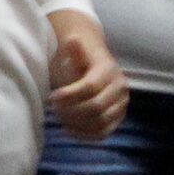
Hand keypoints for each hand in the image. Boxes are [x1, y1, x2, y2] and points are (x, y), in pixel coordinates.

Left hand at [46, 10, 126, 140]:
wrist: (97, 72)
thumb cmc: (82, 64)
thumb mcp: (77, 55)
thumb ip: (75, 51)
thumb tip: (72, 39)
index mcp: (109, 71)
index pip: (90, 87)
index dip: (70, 95)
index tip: (52, 97)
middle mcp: (120, 89)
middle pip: (96, 107)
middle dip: (71, 111)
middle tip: (54, 109)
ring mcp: (121, 106)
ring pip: (100, 122)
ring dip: (76, 123)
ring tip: (60, 118)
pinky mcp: (118, 119)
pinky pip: (103, 133)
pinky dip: (84, 135)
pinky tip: (68, 129)